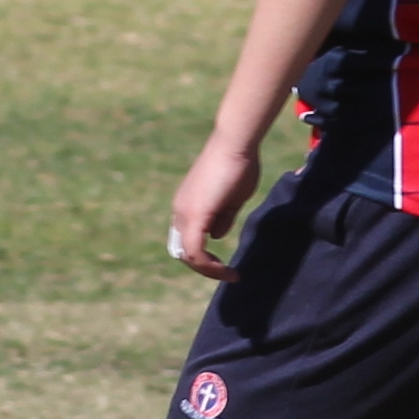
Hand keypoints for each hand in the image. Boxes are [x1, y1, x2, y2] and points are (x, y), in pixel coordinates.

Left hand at [166, 135, 260, 279]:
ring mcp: (184, 213)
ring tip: (229, 275)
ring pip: (187, 254)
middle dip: (205, 267)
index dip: (202, 257)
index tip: (224, 264)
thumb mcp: (232, 199)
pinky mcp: (194, 215)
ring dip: (208, 270)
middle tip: (227, 273)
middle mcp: (180, 211)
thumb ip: (223, 218)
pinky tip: (227, 270)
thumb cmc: (238, 165)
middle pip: (182, 251)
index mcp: (187, 206)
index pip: (185, 241)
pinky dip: (210, 266)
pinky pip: (195, 251)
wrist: (235, 143)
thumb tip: (216, 236)